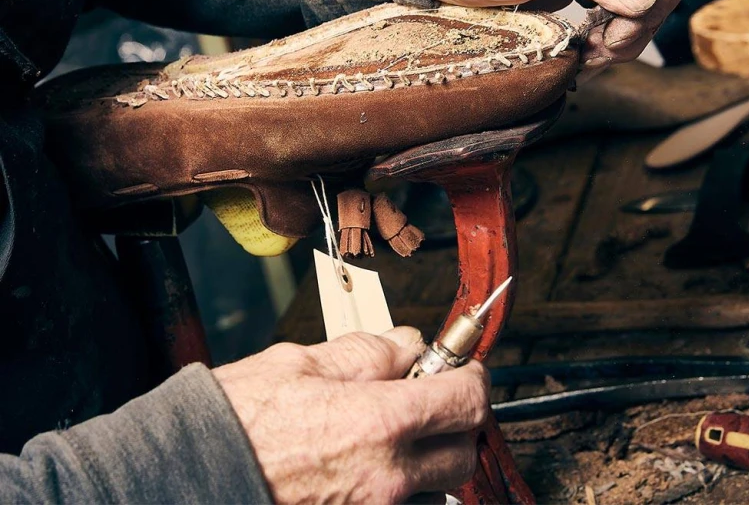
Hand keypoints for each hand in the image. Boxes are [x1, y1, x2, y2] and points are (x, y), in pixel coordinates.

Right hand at [214, 327, 488, 502]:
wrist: (192, 476)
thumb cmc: (238, 420)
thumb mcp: (302, 361)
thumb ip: (369, 351)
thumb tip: (409, 344)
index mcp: (379, 422)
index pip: (467, 399)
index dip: (471, 375)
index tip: (460, 366)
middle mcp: (388, 478)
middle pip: (465, 450)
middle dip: (456, 420)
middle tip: (426, 398)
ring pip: (439, 488)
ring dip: (429, 459)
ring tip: (389, 437)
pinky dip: (403, 489)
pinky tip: (367, 467)